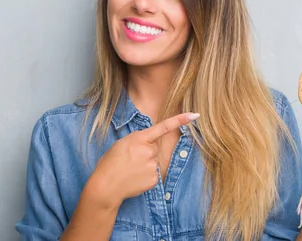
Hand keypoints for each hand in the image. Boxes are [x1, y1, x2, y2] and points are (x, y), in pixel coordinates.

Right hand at [85, 112, 199, 207]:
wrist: (106, 185)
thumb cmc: (110, 163)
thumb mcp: (122, 144)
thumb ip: (138, 140)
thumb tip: (149, 144)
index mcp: (139, 138)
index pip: (163, 127)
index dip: (180, 120)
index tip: (194, 115)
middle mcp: (149, 151)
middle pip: (155, 147)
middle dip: (145, 152)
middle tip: (130, 159)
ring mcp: (152, 165)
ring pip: (154, 161)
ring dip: (145, 164)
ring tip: (130, 169)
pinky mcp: (154, 179)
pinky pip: (153, 173)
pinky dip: (145, 175)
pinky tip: (134, 177)